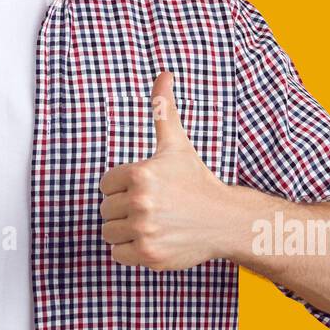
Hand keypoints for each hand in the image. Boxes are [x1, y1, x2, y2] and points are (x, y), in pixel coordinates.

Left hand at [99, 71, 231, 269]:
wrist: (223, 220)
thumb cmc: (195, 180)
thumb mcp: (176, 144)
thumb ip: (163, 109)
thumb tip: (164, 73)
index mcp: (141, 173)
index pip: (106, 184)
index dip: (123, 186)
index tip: (147, 188)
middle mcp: (140, 202)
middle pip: (106, 209)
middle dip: (124, 209)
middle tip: (153, 207)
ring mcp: (144, 230)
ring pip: (109, 232)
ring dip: (125, 230)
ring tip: (152, 223)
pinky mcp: (148, 255)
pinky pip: (116, 253)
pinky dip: (130, 250)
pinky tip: (152, 239)